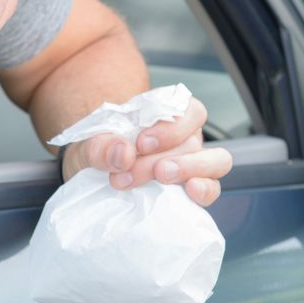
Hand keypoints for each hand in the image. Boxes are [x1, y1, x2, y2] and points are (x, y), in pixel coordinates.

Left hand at [60, 97, 232, 205]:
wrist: (92, 176)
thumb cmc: (98, 152)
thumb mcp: (87, 145)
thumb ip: (100, 146)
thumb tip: (122, 152)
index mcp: (165, 115)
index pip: (188, 110)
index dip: (171, 126)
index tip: (141, 143)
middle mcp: (184, 136)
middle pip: (192, 141)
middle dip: (161, 157)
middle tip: (129, 172)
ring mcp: (192, 163)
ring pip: (216, 160)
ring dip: (190, 168)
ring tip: (160, 177)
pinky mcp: (192, 189)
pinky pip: (212, 187)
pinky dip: (205, 190)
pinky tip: (189, 192)